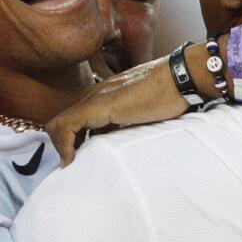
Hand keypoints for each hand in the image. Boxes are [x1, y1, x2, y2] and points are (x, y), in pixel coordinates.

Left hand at [47, 53, 182, 163]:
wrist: (181, 77)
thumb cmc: (170, 94)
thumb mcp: (142, 115)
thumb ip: (126, 124)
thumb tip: (119, 143)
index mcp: (105, 96)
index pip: (76, 119)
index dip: (71, 141)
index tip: (77, 160)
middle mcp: (96, 94)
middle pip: (64, 122)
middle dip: (64, 146)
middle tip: (72, 165)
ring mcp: (96, 98)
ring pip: (60, 123)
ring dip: (62, 147)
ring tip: (72, 165)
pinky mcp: (99, 105)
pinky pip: (67, 124)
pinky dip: (64, 145)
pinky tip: (71, 160)